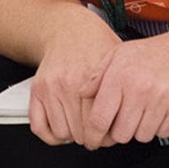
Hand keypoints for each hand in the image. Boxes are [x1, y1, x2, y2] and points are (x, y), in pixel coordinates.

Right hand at [28, 14, 119, 147]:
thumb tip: (131, 119)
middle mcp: (69, 85)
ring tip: (82, 129)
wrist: (68, 28)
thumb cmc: (95, 43)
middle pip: (81, 132)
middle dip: (92, 139)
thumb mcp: (117, 62)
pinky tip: (64, 129)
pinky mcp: (37, 90)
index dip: (108, 136)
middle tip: (98, 135)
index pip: (100, 124)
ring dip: (73, 136)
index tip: (110, 136)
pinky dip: (51, 135)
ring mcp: (51, 89)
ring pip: (61, 133)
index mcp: (91, 80)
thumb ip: (122, 90)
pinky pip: (39, 126)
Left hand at [87, 36, 168, 145]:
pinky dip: (162, 126)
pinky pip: (164, 133)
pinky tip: (162, 109)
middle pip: (120, 134)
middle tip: (128, 118)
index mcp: (119, 76)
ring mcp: (161, 98)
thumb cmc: (156, 53)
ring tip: (147, 108)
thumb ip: (97, 74)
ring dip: (143, 128)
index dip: (93, 135)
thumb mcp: (120, 54)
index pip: (98, 119)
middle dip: (122, 130)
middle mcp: (139, 87)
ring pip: (142, 136)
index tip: (93, 141)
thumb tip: (81, 92)